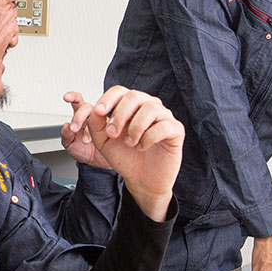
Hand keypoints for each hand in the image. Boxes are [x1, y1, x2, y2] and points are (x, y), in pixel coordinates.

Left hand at [62, 86, 182, 221]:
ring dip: (135, 127)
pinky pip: (163, 126)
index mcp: (130, 106)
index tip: (99, 112)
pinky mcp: (176, 130)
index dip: (108, 99)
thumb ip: (96, 124)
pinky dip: (149, 137)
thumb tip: (95, 110)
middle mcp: (148, 106)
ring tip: (130, 143)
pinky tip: (142, 147)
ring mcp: (163, 117)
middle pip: (134, 96)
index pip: (120, 91)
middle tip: (112, 134)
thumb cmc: (125, 157)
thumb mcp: (103, 142)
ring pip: (150, 108)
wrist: (141, 180)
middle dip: (120, 115)